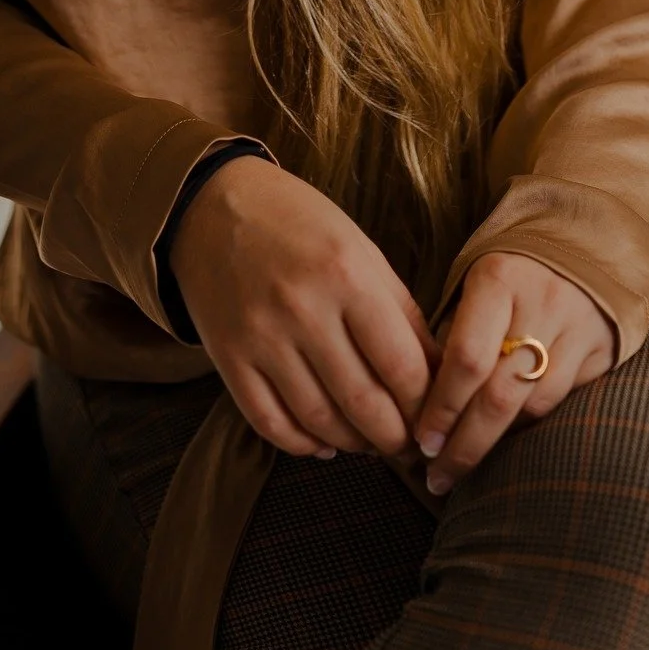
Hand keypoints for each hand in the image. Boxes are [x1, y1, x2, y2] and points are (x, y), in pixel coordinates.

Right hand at [169, 158, 439, 458]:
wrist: (212, 204)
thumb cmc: (298, 222)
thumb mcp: (360, 247)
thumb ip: (399, 309)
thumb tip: (437, 372)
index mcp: (346, 274)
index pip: (402, 366)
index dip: (427, 406)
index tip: (436, 419)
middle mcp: (303, 308)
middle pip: (364, 403)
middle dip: (396, 438)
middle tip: (409, 445)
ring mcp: (261, 336)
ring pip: (318, 420)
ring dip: (354, 444)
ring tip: (371, 443)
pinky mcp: (227, 356)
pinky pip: (269, 422)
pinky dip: (301, 444)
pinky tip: (322, 442)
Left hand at [412, 252, 615, 494]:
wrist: (584, 244)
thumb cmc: (510, 275)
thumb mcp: (474, 285)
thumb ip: (453, 335)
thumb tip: (420, 406)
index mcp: (499, 280)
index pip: (466, 358)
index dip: (442, 407)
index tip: (421, 441)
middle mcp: (542, 303)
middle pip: (499, 394)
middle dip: (465, 444)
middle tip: (438, 476)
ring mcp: (578, 329)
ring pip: (533, 407)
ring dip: (496, 445)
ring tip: (464, 466)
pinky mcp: (603, 351)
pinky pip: (562, 405)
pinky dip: (530, 428)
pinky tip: (506, 443)